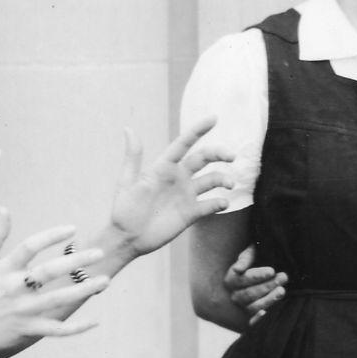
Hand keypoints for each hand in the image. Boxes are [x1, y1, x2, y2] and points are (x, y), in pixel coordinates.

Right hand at [0, 211, 107, 350]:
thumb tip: (4, 207)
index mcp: (4, 269)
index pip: (30, 246)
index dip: (51, 236)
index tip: (73, 229)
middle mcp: (15, 288)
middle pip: (48, 272)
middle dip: (75, 261)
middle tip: (99, 253)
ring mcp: (23, 310)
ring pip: (58, 300)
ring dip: (83, 290)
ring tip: (105, 281)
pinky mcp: (28, 330)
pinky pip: (56, 330)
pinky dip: (76, 328)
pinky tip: (95, 321)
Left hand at [102, 120, 239, 259]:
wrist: (128, 239)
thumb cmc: (124, 210)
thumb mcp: (127, 182)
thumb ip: (133, 157)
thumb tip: (128, 128)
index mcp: (164, 167)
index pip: (184, 144)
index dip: (198, 131)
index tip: (213, 119)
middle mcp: (178, 178)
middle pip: (204, 159)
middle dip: (219, 154)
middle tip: (232, 156)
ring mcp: (187, 195)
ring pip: (212, 180)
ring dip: (223, 179)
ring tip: (229, 185)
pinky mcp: (192, 213)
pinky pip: (210, 205)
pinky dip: (219, 202)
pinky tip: (223, 203)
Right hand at [223, 246, 286, 325]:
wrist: (252, 277)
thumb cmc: (252, 263)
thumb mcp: (249, 256)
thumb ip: (245, 259)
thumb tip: (238, 269)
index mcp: (230, 280)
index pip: (243, 279)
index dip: (258, 276)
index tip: (272, 270)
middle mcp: (234, 296)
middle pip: (250, 293)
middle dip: (268, 285)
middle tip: (284, 276)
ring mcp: (241, 308)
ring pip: (253, 307)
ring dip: (269, 299)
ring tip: (281, 290)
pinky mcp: (248, 318)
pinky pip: (252, 320)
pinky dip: (257, 317)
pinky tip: (265, 311)